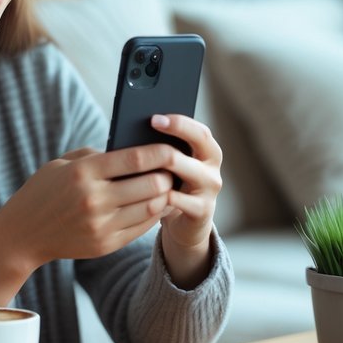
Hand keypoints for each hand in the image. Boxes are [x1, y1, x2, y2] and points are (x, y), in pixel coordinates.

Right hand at [0, 143, 178, 304]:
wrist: (22, 235)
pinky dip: (155, 213)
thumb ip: (96, 156)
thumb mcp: (62, 164)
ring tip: (170, 184)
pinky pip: (142, 227)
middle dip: (168, 174)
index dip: (159, 151)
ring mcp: (100, 225)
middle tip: (175, 167)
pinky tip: (157, 203)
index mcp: (83, 173)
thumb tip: (132, 148)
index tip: (172, 146)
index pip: (134, 159)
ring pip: (151, 207)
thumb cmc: (43, 192)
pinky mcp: (105, 244)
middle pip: (150, 184)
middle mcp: (93, 200)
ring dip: (165, 194)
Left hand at [149, 114, 222, 287]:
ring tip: (143, 156)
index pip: (199, 130)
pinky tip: (142, 190)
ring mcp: (209, 189)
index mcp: (206, 151)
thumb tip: (130, 130)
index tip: (156, 117)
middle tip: (152, 123)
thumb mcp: (166, 166)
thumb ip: (159, 149)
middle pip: (200, 141)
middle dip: (177, 130)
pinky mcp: (202, 211)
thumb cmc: (170, 187)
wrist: (184, 224)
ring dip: (166, 161)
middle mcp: (212, 167)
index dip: (180, 121)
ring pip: (190, 169)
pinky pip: (179, 199)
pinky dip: (160, 194)